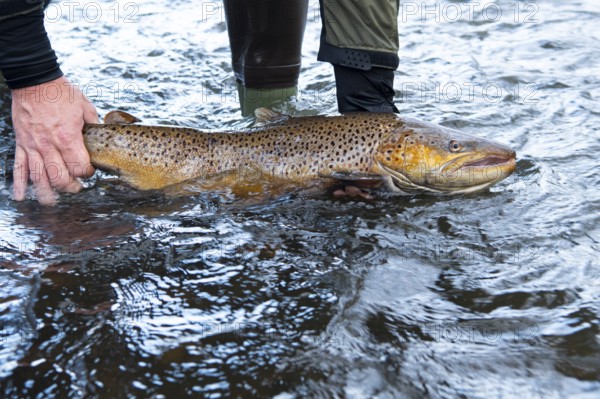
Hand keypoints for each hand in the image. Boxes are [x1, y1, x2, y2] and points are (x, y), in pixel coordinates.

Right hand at [11, 76, 98, 204]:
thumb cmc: (62, 93)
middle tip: (75, 187)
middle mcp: (49, 145)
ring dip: (46, 193)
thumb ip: (93, 125)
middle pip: (58, 178)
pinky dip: (19, 184)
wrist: (35, 80)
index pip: (79, 167)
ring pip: (38, 177)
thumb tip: (100, 136)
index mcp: (68, 138)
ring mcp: (33, 145)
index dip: (87, 173)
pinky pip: (18, 167)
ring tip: (52, 201)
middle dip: (69, 187)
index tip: (89, 171)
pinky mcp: (21, 143)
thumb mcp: (85, 107)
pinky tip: (22, 197)